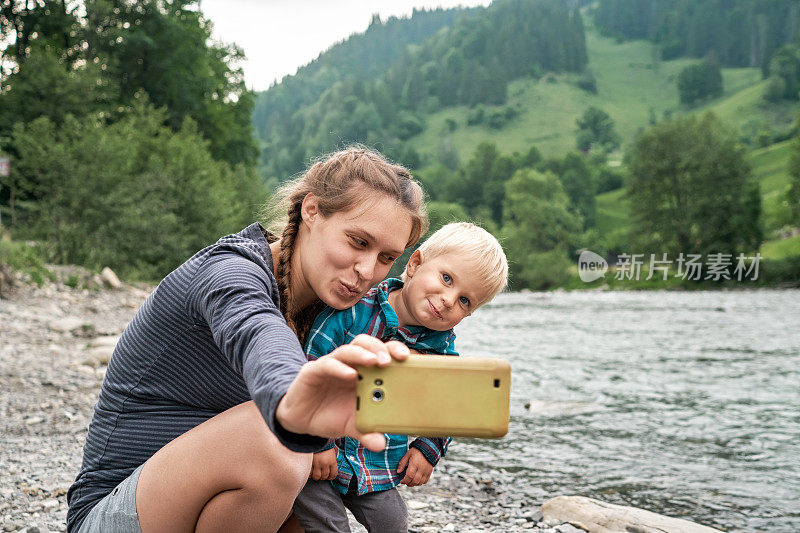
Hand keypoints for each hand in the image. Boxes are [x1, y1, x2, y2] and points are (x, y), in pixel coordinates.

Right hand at [275, 334, 408, 451]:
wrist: (302, 420)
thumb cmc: (332, 415)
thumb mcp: (352, 426)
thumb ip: (367, 432)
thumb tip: (380, 444)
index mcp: (364, 373)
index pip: (382, 353)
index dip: (395, 351)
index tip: (409, 357)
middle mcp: (350, 364)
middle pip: (367, 344)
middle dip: (382, 348)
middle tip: (394, 359)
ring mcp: (333, 365)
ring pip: (350, 349)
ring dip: (364, 354)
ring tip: (375, 361)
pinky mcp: (314, 371)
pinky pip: (328, 364)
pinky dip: (340, 368)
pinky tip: (350, 374)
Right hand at [310, 448, 338, 480]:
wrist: (316, 439)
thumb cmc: (324, 446)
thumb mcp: (331, 453)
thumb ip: (331, 462)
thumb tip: (331, 470)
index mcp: (332, 461)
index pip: (334, 473)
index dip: (332, 477)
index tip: (330, 477)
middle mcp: (325, 463)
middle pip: (325, 476)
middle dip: (323, 476)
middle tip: (322, 474)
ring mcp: (316, 464)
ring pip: (317, 476)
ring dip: (316, 476)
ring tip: (316, 473)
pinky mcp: (309, 463)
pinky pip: (309, 473)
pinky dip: (310, 473)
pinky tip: (310, 471)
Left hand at [396, 447, 432, 486]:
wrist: (428, 448)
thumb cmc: (417, 451)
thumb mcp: (408, 455)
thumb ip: (402, 463)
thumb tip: (398, 471)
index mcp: (415, 464)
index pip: (409, 476)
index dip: (404, 480)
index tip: (401, 481)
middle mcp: (421, 469)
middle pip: (415, 481)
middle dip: (408, 483)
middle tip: (405, 482)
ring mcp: (426, 471)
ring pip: (420, 482)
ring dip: (414, 484)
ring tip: (410, 482)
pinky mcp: (429, 472)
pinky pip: (425, 481)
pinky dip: (420, 483)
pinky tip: (416, 480)